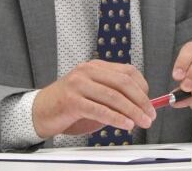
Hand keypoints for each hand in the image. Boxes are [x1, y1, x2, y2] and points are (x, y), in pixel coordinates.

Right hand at [32, 60, 155, 138]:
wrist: (40, 111)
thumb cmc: (69, 105)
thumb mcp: (93, 95)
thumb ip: (113, 97)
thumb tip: (140, 106)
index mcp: (95, 66)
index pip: (127, 71)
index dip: (142, 87)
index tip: (151, 102)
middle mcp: (87, 71)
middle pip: (123, 82)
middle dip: (141, 100)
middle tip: (151, 115)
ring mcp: (78, 84)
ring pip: (113, 96)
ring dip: (132, 111)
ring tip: (142, 122)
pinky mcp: (72, 100)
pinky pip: (100, 109)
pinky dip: (116, 118)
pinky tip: (126, 124)